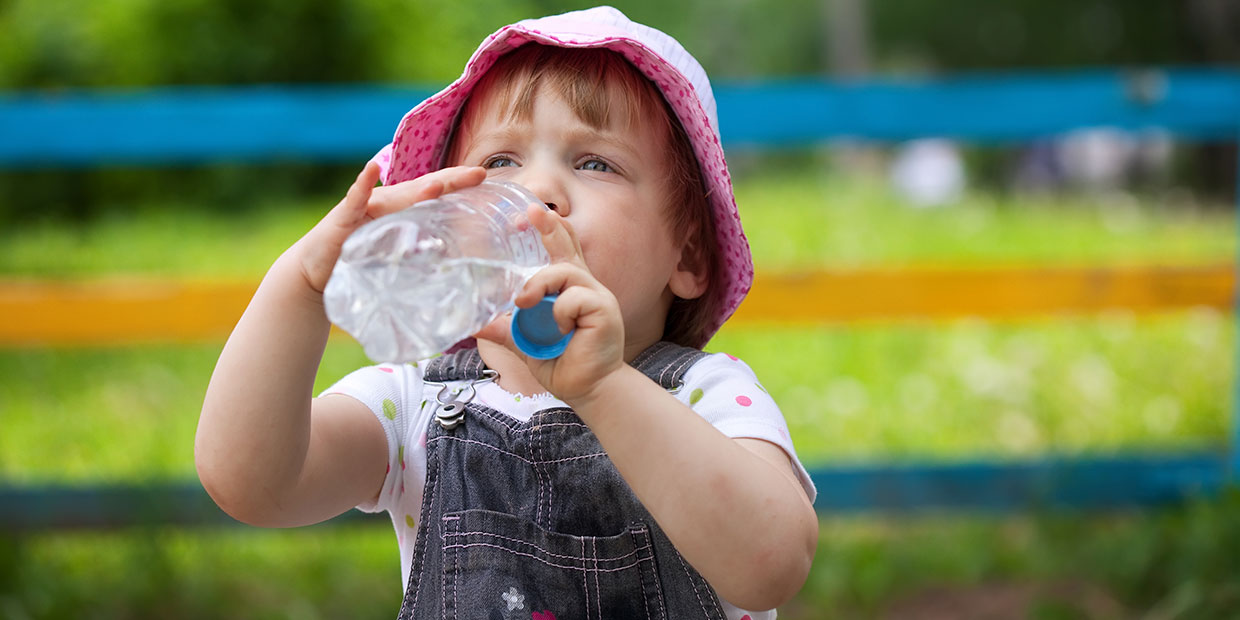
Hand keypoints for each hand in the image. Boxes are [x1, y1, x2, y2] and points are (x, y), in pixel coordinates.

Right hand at [294, 162, 486, 293]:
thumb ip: (415, 248)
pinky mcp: (342, 218)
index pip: (434, 192)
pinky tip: (371, 169)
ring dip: (417, 190)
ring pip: (396, 196)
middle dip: (450, 180)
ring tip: (439, 185)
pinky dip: (362, 184)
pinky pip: (354, 199)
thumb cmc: (356, 258)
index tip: (484, 178)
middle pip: (422, 188)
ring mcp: (364, 206)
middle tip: (478, 174)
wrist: (315, 271)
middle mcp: (385, 202)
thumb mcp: (392, 253)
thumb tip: (443, 248)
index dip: (457, 183)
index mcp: (400, 209)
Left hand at [476, 205, 625, 403]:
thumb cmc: (563, 365)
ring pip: (564, 271)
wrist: (590, 391)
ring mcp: (596, 295)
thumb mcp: (527, 343)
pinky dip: (559, 313)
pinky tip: (562, 331)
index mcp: (569, 289)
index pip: (562, 249)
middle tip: (531, 211)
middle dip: (550, 226)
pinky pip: (573, 297)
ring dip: (539, 285)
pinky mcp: (603, 308)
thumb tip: (475, 322)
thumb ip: (507, 329)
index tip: (532, 211)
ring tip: (524, 304)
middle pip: (569, 245)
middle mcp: (585, 286)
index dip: (550, 228)